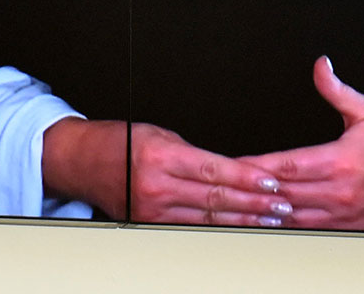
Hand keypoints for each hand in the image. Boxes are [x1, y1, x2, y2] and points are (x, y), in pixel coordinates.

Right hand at [42, 118, 289, 225]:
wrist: (82, 162)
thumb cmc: (119, 142)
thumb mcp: (159, 135)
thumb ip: (194, 154)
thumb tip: (231, 168)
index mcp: (161, 157)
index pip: (215, 170)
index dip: (247, 178)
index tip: (271, 181)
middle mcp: (156, 186)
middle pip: (216, 198)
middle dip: (253, 202)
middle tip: (282, 205)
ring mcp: (152, 209)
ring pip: (208, 218)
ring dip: (243, 220)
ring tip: (270, 220)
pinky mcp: (149, 223)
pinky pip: (191, 227)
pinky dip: (218, 228)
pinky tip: (238, 227)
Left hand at [237, 56, 363, 230]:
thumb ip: (337, 90)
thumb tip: (321, 66)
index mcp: (340, 161)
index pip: (289, 165)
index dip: (259, 165)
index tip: (236, 163)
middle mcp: (339, 191)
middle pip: (285, 193)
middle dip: (255, 189)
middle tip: (228, 183)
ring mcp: (343, 213)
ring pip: (294, 217)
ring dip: (267, 211)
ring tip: (241, 204)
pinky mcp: (347, 226)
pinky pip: (310, 230)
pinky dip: (287, 226)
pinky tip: (269, 220)